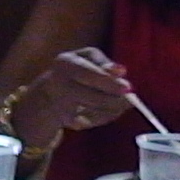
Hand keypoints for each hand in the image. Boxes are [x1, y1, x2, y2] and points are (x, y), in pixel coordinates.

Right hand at [7, 48, 137, 143]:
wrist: (50, 91)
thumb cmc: (75, 69)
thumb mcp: (88, 57)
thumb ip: (104, 63)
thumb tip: (121, 71)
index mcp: (65, 63)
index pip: (88, 74)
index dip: (109, 82)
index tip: (128, 87)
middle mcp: (59, 85)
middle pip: (92, 97)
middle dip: (114, 100)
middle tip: (130, 99)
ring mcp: (61, 106)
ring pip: (95, 112)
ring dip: (113, 109)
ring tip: (121, 103)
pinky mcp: (67, 121)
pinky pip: (93, 121)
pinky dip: (105, 116)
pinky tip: (108, 109)